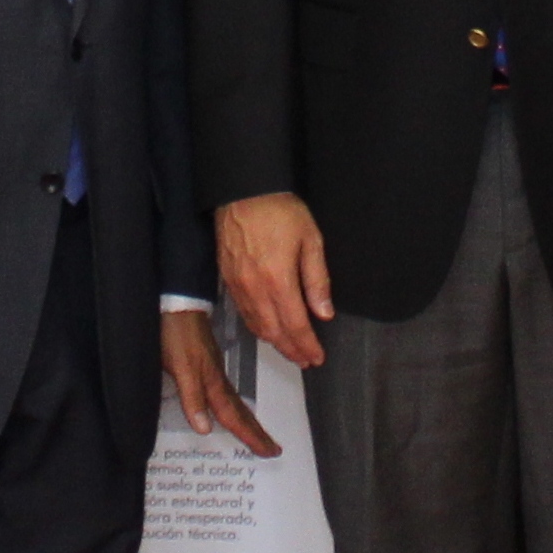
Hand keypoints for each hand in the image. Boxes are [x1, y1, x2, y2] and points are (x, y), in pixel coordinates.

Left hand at [162, 309, 277, 455]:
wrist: (176, 306)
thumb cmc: (176, 333)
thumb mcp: (180, 367)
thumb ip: (192, 397)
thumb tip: (205, 428)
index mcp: (213, 383)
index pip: (233, 416)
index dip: (249, 435)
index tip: (267, 451)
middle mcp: (217, 379)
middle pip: (240, 412)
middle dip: (256, 432)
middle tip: (273, 449)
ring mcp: (213, 371)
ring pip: (234, 402)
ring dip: (247, 420)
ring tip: (258, 434)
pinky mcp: (206, 365)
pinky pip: (226, 392)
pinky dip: (234, 405)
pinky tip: (231, 407)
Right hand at [215, 193, 334, 370]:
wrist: (242, 191)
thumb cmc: (279, 211)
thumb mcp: (311, 240)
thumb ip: (317, 280)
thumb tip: (324, 313)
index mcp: (278, 280)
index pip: (295, 325)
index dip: (307, 345)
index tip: (317, 357)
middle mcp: (255, 289)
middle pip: (274, 332)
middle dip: (292, 350)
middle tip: (306, 360)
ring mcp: (238, 286)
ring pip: (257, 326)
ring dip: (275, 343)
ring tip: (291, 351)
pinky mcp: (228, 280)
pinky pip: (243, 313)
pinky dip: (258, 327)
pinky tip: (268, 330)